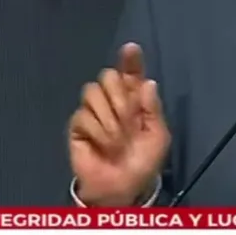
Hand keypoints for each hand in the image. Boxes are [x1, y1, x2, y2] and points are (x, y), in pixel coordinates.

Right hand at [68, 43, 170, 206]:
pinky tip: (105, 146)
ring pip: (93, 93)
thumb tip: (148, 83)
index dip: (130, 59)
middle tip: (130, 121)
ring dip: (110, 118)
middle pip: (108, 76)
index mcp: (135, 99)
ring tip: (119, 140)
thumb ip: (153, 109)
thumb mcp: (158, 136)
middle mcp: (112, 100)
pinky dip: (98, 132)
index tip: (131, 49)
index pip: (131, 72)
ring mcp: (93, 111)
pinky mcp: (77, 126)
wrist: (123, 186)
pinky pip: (83, 116)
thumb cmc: (143, 161)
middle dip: (121, 99)